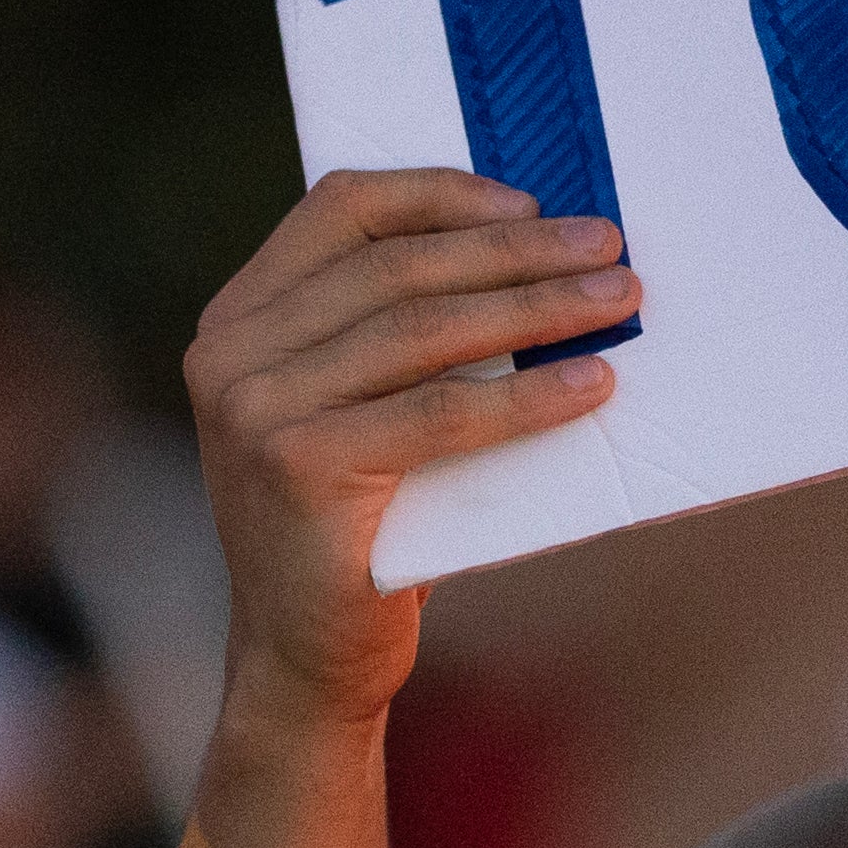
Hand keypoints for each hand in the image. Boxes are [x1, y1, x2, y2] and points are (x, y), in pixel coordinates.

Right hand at [182, 172, 636, 729]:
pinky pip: (441, 413)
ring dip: (536, 306)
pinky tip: (591, 385)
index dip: (441, 194)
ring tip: (617, 299)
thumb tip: (530, 248)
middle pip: (394, 266)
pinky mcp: (299, 468)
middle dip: (514, 249)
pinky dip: (528, 396)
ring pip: (422, 329)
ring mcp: (254, 411)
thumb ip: (386, 331)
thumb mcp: (350, 406)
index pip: (339, 210)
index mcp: (238, 318)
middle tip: (609, 245)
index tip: (532, 202)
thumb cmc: (357, 521)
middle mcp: (229, 354)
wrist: (305, 652)